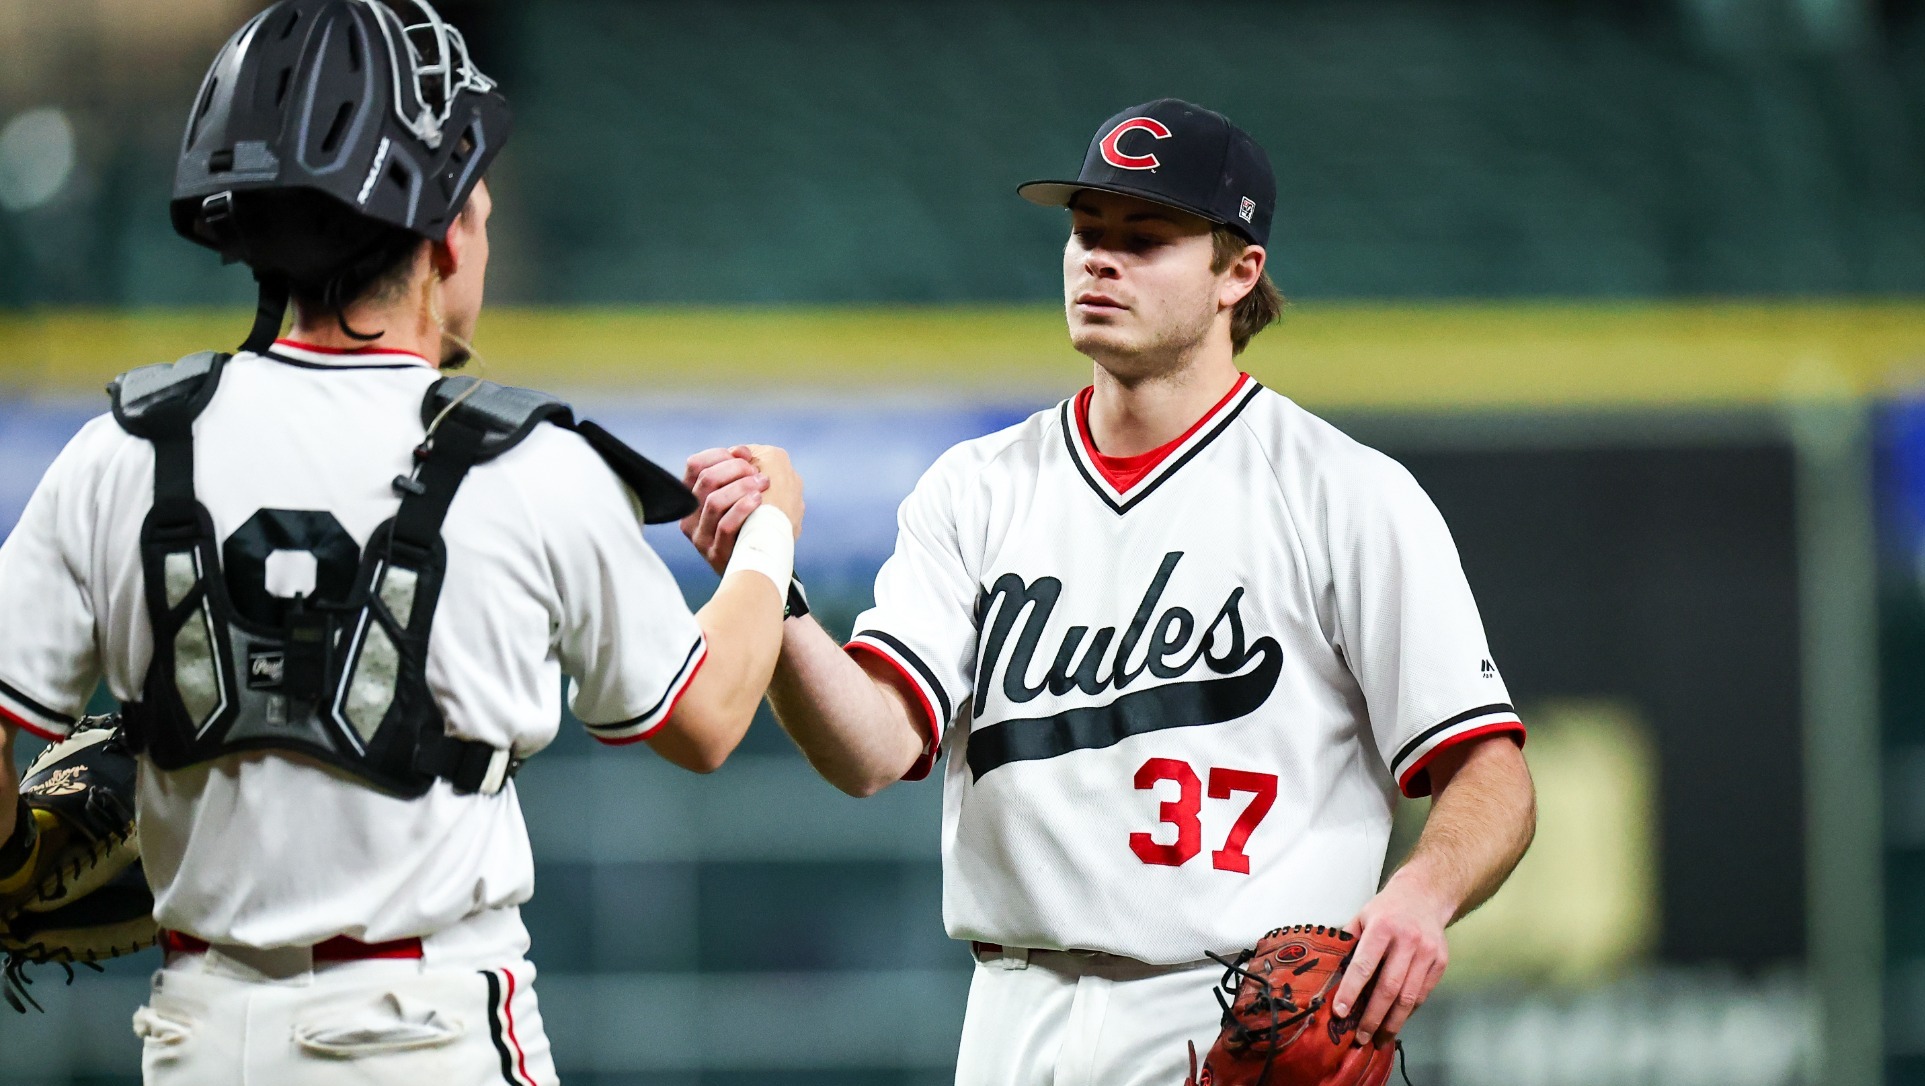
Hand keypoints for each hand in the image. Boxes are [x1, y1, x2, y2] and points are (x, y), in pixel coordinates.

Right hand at [680, 445, 803, 575]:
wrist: (764, 563)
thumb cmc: (758, 521)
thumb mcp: (749, 489)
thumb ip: (742, 466)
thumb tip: (739, 451)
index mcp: (694, 498)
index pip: (695, 465)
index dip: (721, 456)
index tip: (746, 458)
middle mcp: (691, 517)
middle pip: (706, 479)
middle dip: (736, 470)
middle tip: (759, 474)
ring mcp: (702, 538)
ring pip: (714, 501)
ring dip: (742, 487)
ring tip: (763, 486)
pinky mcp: (716, 554)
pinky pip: (725, 526)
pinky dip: (743, 508)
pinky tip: (759, 501)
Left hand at [1331, 872, 1453, 1047]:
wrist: (1424, 895)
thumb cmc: (1387, 909)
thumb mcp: (1361, 917)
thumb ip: (1348, 944)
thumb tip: (1328, 975)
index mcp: (1382, 927)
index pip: (1364, 965)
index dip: (1350, 991)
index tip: (1340, 1012)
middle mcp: (1408, 940)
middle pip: (1389, 987)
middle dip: (1373, 1017)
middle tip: (1360, 1037)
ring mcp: (1427, 952)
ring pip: (1409, 997)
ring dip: (1392, 1022)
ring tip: (1378, 1039)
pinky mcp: (1440, 962)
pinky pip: (1422, 994)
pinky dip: (1408, 1011)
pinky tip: (1395, 1021)